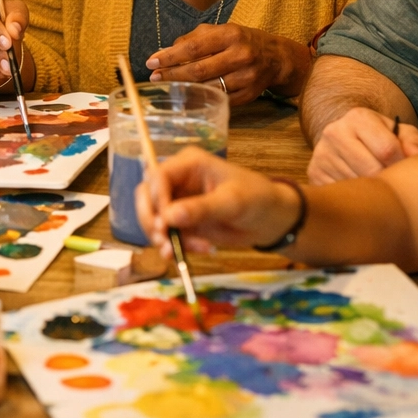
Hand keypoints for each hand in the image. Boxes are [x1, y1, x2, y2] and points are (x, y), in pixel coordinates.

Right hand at [134, 146, 302, 255]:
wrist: (271, 220)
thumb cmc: (256, 199)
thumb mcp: (232, 202)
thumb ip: (202, 209)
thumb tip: (169, 217)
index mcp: (188, 164)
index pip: (158, 177)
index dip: (156, 200)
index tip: (164, 224)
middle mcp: (177, 180)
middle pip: (147, 196)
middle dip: (151, 221)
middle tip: (163, 242)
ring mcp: (177, 201)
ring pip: (152, 218)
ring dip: (162, 237)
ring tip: (179, 253)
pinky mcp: (181, 221)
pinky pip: (167, 234)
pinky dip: (176, 245)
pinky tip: (200, 250)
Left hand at [146, 23, 311, 103]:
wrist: (276, 57)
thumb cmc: (240, 41)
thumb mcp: (219, 31)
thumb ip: (191, 40)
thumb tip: (162, 52)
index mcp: (230, 35)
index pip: (194, 48)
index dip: (170, 56)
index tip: (151, 62)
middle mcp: (240, 55)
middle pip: (199, 70)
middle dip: (172, 75)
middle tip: (154, 77)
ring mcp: (246, 77)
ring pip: (208, 87)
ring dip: (184, 88)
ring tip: (167, 86)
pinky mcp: (248, 95)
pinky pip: (219, 99)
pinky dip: (201, 98)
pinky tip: (188, 96)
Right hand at [308, 106, 417, 184]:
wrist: (346, 137)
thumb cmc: (379, 138)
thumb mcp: (400, 133)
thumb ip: (414, 142)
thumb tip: (416, 156)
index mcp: (358, 118)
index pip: (387, 150)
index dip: (402, 166)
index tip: (405, 171)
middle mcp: (334, 132)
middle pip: (371, 170)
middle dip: (387, 181)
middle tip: (394, 184)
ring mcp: (321, 154)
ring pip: (356, 185)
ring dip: (372, 192)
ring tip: (379, 188)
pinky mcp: (314, 173)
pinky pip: (341, 194)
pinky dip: (355, 198)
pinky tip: (362, 193)